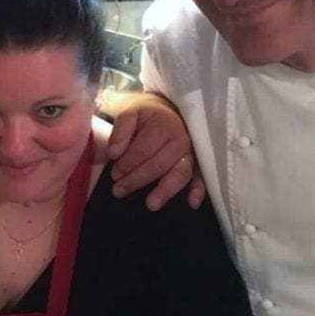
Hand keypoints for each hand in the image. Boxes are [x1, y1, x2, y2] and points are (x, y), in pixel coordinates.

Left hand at [107, 91, 204, 209]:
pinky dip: (199, 190)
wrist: (165, 110)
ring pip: (179, 173)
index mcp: (164, 124)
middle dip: (137, 180)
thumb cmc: (144, 115)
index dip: (128, 164)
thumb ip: (120, 131)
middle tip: (118, 191)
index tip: (114, 174)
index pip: (145, 149)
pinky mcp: (197, 163)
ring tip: (151, 204)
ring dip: (165, 190)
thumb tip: (114, 154)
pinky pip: (201, 178)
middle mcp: (181, 139)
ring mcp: (191, 152)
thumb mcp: (129, 114)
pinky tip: (192, 203)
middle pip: (159, 164)